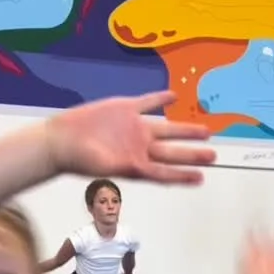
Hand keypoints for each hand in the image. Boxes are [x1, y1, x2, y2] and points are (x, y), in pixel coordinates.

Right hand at [48, 90, 215, 184]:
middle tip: (213, 155)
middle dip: (193, 154)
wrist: (61, 140)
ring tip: (205, 132)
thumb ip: (125, 166)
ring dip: (185, 129)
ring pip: (167, 128)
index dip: (183, 176)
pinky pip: (148, 102)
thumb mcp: (103, 167)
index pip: (165, 172)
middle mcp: (140, 147)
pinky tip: (174, 96)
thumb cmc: (79, 159)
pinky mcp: (124, 109)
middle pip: (172, 151)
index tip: (201, 177)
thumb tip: (141, 168)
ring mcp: (134, 128)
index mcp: (136, 164)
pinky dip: (161, 98)